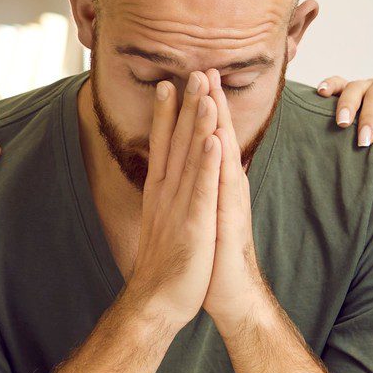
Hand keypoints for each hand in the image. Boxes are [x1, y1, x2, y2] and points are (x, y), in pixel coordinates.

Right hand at [121, 72, 221, 331]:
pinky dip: (206, 162)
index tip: (169, 84)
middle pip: (175, 141)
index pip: (163, 145)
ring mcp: (180, 206)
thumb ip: (164, 199)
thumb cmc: (165, 266)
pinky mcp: (195, 223)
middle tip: (192, 71)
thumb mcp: (162, 224)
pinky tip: (213, 139)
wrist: (159, 302)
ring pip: (190, 156)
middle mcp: (167, 192)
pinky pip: (202, 187)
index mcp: (160, 192)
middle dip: (185, 105)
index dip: (166, 114)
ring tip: (204, 90)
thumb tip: (163, 183)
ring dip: (197, 122)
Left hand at [203, 70, 268, 331]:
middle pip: (218, 137)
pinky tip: (217, 139)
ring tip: (213, 90)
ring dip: (218, 121)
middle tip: (205, 67)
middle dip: (211, 103)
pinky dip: (219, 160)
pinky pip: (223, 185)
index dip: (200, 110)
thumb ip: (202, 190)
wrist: (230, 294)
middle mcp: (225, 187)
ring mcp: (229, 202)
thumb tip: (195, 170)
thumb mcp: (203, 215)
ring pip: (223, 154)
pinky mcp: (229, 220)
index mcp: (214, 185)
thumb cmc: (214, 256)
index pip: (207, 139)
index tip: (192, 79)